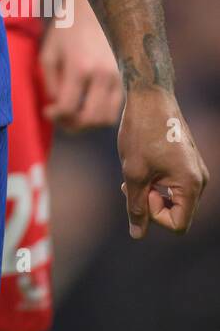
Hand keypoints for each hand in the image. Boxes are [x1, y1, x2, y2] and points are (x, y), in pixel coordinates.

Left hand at [40, 0, 122, 131]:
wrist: (97, 4)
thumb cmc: (67, 27)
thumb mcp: (50, 52)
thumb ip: (51, 83)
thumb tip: (59, 109)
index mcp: (80, 66)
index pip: (68, 108)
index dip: (56, 116)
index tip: (48, 112)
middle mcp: (103, 74)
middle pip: (90, 119)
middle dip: (73, 125)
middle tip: (62, 118)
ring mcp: (119, 76)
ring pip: (108, 118)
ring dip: (89, 122)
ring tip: (75, 113)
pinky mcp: (128, 76)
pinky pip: (118, 107)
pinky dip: (103, 112)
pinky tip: (89, 103)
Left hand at [118, 90, 208, 236]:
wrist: (149, 96)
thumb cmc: (141, 132)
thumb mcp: (133, 172)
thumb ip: (136, 206)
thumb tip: (137, 235)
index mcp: (192, 184)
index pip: (178, 225)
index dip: (154, 216)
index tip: (140, 191)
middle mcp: (200, 180)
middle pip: (177, 214)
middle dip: (151, 203)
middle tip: (130, 182)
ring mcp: (196, 170)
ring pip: (173, 200)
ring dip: (151, 192)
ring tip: (135, 170)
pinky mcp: (187, 162)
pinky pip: (173, 186)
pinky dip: (156, 182)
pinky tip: (142, 164)